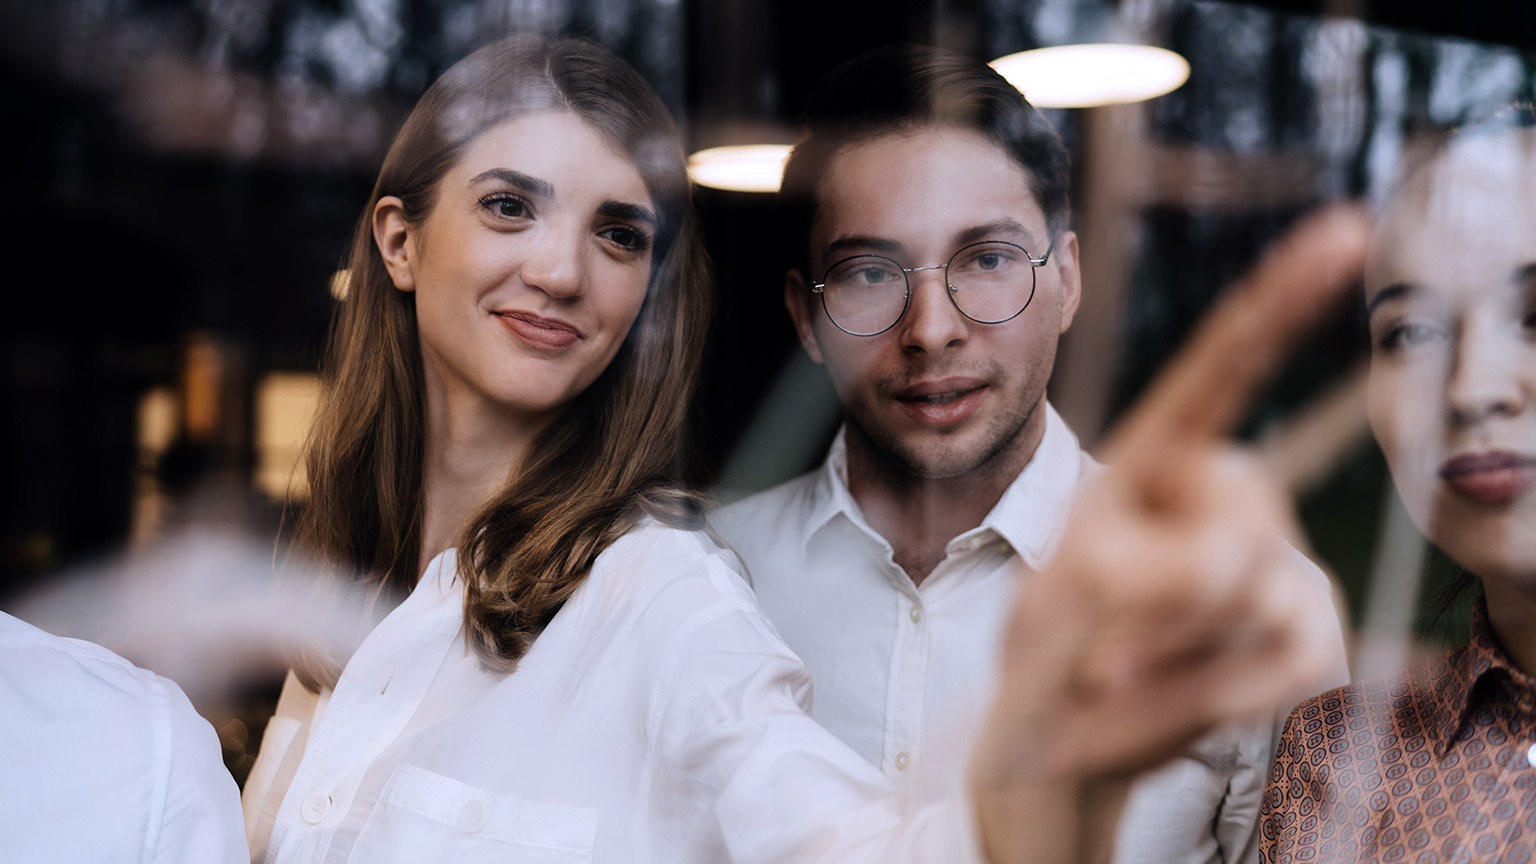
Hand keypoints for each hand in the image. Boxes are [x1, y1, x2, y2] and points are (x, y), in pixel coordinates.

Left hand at [969, 206, 1369, 863]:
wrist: (1060, 738)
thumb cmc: (1047, 648)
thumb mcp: (1059, 598)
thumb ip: (1138, 567)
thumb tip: (1232, 567)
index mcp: (1152, 460)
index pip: (1217, 372)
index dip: (1278, 304)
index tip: (1342, 231)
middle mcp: (1222, 495)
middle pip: (1242, 512)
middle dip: (1164, 592)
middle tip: (1100, 642)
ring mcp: (1270, 560)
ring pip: (1261, 586)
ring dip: (1173, 652)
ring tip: (1120, 672)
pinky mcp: (1301, 627)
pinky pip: (1293, 652)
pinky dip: (1216, 694)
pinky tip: (1171, 702)